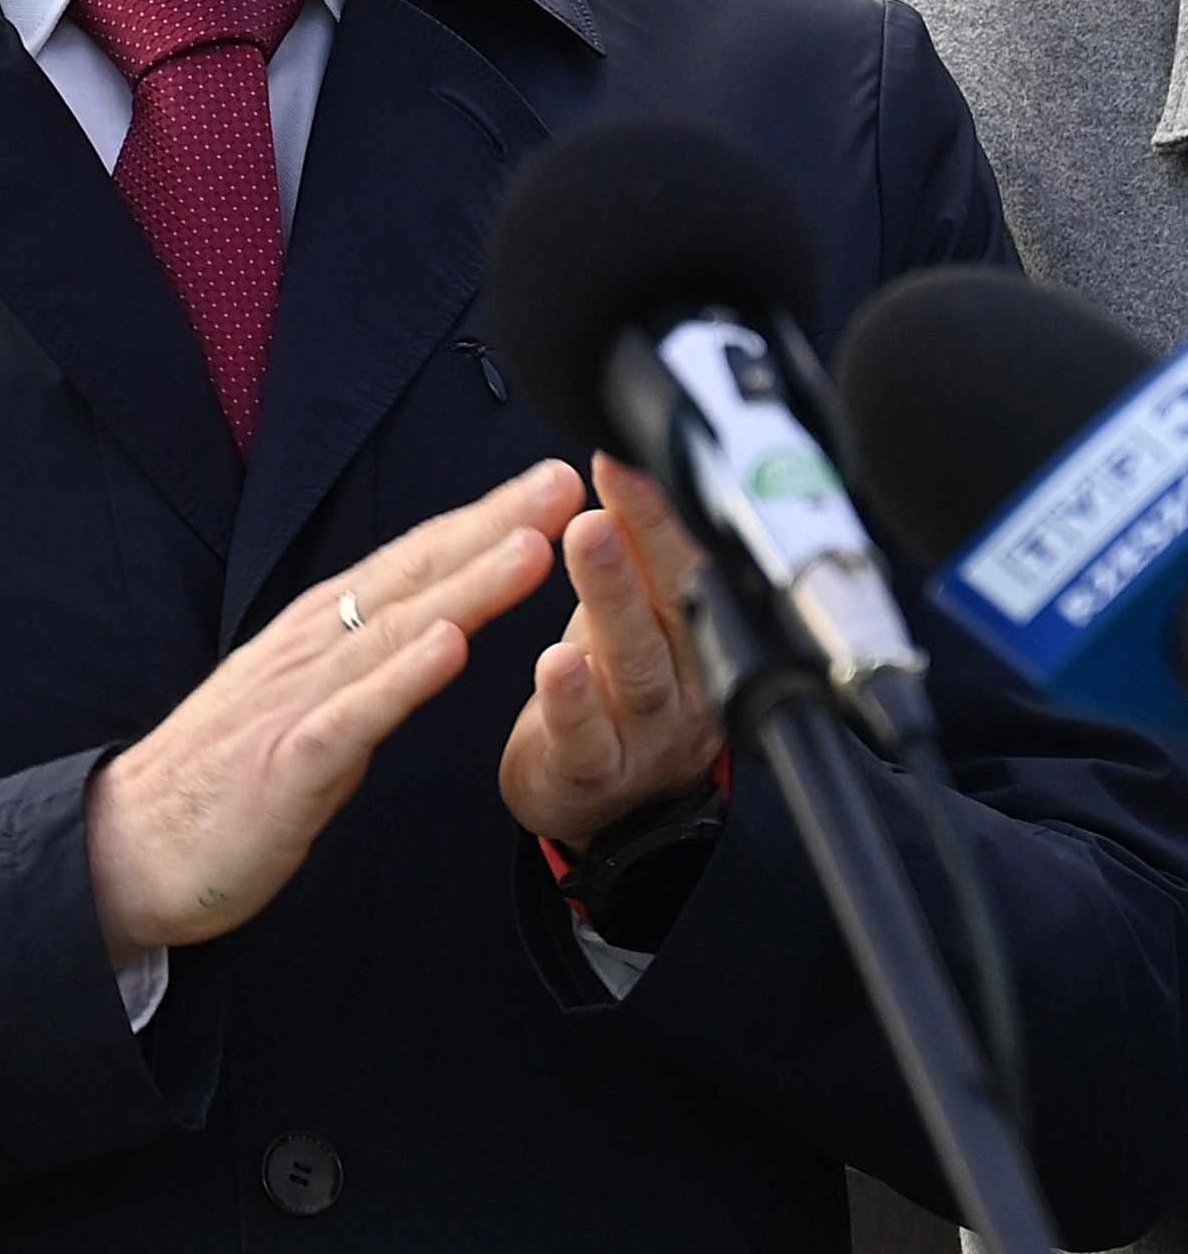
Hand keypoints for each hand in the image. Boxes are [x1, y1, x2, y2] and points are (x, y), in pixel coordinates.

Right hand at [83, 463, 581, 959]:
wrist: (127, 847)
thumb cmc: (218, 781)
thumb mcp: (297, 707)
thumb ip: (357, 667)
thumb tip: (424, 630)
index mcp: (311, 638)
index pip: (407, 565)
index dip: (479, 521)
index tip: (547, 483)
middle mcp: (305, 653)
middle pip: (410, 579)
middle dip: (490, 527)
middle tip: (561, 479)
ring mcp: (294, 704)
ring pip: (393, 634)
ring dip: (466, 587)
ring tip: (530, 546)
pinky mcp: (286, 764)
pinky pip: (353, 717)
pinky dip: (402, 679)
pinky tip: (450, 647)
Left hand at [503, 456, 727, 848]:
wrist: (595, 803)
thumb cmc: (608, 696)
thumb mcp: (628, 619)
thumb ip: (636, 557)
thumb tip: (627, 459)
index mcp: (698, 636)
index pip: (691, 562)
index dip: (666, 508)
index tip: (632, 450)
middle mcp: (687, 684)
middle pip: (676, 605)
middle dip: (650, 536)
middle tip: (619, 477)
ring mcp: (646, 735)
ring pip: (638, 666)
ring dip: (613, 599)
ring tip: (586, 543)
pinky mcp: (595, 774)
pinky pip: (588, 739)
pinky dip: (573, 701)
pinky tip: (555, 662)